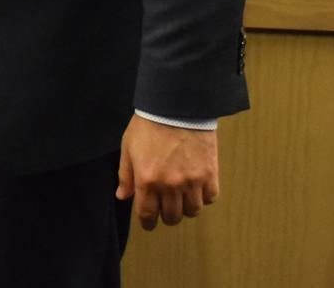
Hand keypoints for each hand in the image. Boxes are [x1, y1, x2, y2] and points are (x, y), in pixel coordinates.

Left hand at [116, 114, 219, 229]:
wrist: (176, 108)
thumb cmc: (148, 126)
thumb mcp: (128, 148)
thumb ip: (126, 175)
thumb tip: (123, 197)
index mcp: (147, 180)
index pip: (147, 214)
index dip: (147, 223)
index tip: (148, 224)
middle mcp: (170, 186)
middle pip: (172, 217)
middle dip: (166, 216)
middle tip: (164, 210)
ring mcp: (192, 182)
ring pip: (192, 211)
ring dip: (185, 208)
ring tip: (181, 199)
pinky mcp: (210, 175)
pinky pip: (209, 198)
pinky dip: (203, 198)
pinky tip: (196, 189)